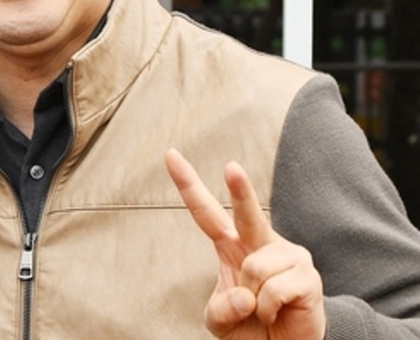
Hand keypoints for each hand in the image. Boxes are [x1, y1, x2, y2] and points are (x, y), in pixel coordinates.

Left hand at [165, 149, 324, 339]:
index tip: (171, 156)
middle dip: (241, 190)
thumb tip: (245, 296)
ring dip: (252, 300)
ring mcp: (288, 256)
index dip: (188, 184)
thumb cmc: (250, 326)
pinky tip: (277, 310)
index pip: (207, 212)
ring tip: (263, 308)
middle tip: (231, 167)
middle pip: (246, 213)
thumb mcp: (219, 319)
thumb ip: (220, 308)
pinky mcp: (307, 276)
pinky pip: (273, 290)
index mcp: (232, 245)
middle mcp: (261, 243)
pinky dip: (267, 308)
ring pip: (254, 269)